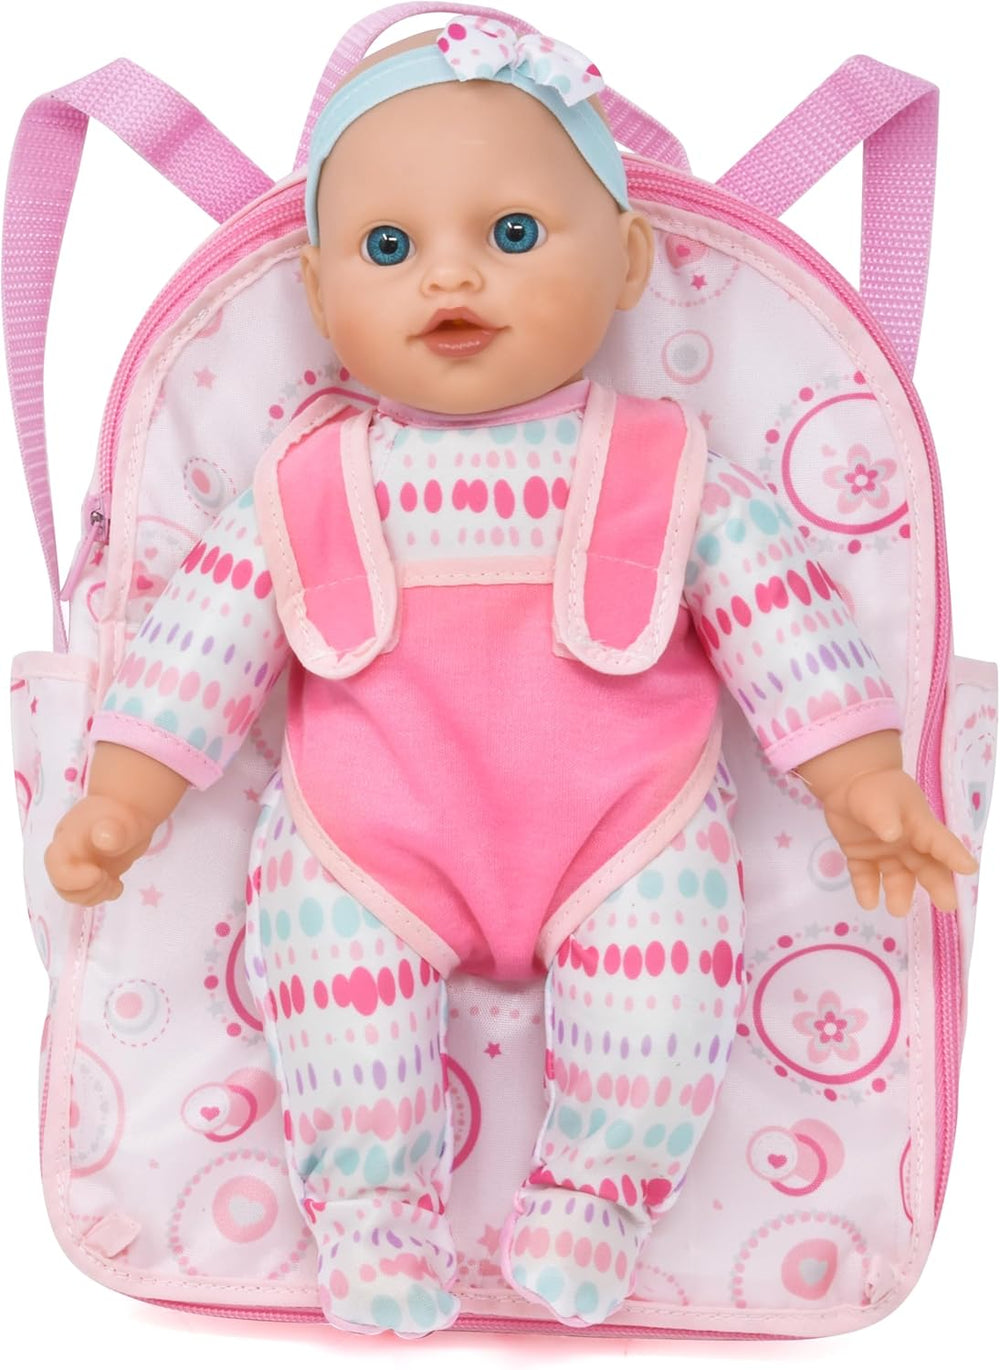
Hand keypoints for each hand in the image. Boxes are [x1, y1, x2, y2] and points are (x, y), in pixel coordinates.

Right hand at [44, 795, 156, 904]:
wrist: (129, 811)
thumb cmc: (122, 815)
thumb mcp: (122, 821)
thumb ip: (112, 831)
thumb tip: (103, 839)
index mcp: (67, 840)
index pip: (56, 866)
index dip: (73, 879)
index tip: (98, 873)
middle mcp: (68, 856)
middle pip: (62, 886)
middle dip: (86, 890)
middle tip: (107, 877)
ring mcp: (79, 867)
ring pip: (75, 894)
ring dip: (96, 895)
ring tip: (114, 882)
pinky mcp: (92, 875)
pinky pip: (91, 895)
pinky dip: (104, 895)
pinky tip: (118, 884)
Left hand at [821, 768, 977, 917]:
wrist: (848, 782)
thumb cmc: (874, 787)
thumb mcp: (882, 799)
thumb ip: (885, 818)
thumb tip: (891, 836)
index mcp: (920, 826)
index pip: (941, 843)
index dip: (955, 856)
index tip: (969, 869)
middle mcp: (908, 844)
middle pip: (926, 867)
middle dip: (937, 886)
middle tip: (947, 905)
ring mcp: (885, 853)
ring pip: (897, 877)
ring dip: (899, 894)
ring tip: (897, 909)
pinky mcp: (862, 857)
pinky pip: (866, 876)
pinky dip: (867, 890)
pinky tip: (868, 903)